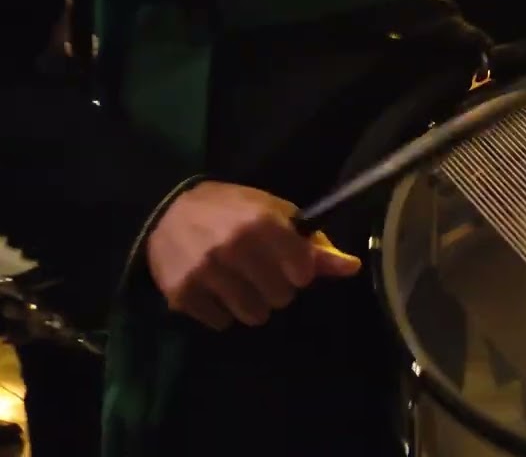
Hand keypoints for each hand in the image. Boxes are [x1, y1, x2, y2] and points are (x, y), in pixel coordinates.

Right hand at [147, 181, 361, 329]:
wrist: (168, 210)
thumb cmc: (232, 209)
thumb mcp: (275, 214)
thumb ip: (313, 245)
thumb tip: (351, 267)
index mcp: (262, 224)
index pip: (303, 274)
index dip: (299, 271)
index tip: (288, 263)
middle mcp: (234, 248)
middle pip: (281, 299)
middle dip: (276, 288)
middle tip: (260, 272)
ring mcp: (205, 272)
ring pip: (253, 316)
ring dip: (251, 304)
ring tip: (239, 282)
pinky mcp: (182, 293)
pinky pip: (221, 323)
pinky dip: (221, 311)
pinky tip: (214, 288)